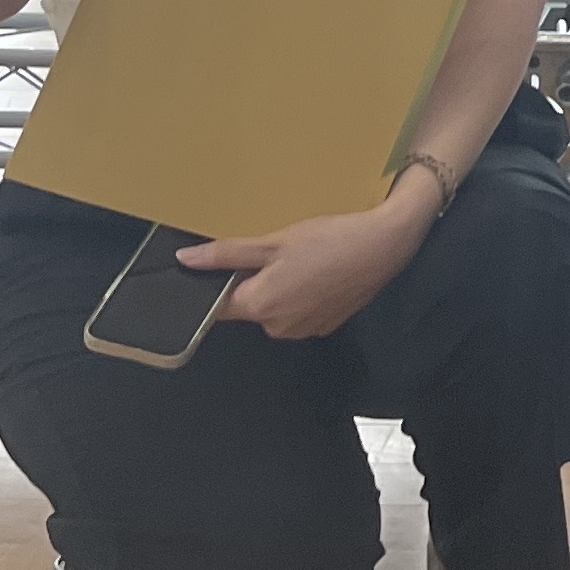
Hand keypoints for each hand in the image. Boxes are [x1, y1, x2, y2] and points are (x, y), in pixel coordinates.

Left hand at [180, 184, 434, 339]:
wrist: (385, 245)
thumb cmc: (329, 239)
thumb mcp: (273, 241)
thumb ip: (226, 254)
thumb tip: (184, 260)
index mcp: (260, 306)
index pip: (218, 305)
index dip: (217, 284)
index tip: (226, 265)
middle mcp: (277, 327)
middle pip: (249, 305)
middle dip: (255, 281)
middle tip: (275, 250)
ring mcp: (304, 329)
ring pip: (276, 308)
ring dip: (280, 288)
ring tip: (302, 258)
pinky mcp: (325, 325)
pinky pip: (300, 312)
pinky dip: (303, 294)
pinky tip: (319, 271)